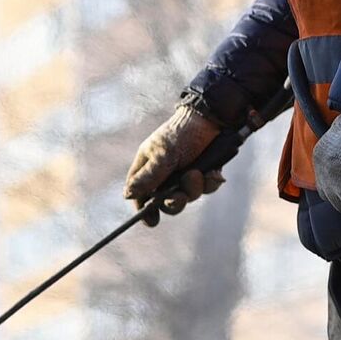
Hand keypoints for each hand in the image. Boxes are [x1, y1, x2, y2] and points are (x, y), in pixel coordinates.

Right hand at [124, 104, 224, 225]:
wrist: (212, 118)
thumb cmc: (181, 133)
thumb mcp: (163, 155)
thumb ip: (148, 177)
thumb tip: (127, 195)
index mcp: (148, 168)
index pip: (140, 195)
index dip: (144, 209)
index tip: (152, 220)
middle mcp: (165, 174)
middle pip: (165, 202)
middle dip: (174, 201)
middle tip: (180, 196)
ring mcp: (185, 175)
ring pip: (188, 197)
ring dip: (194, 188)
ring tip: (198, 172)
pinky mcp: (204, 173)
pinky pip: (206, 188)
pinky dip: (210, 182)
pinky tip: (213, 172)